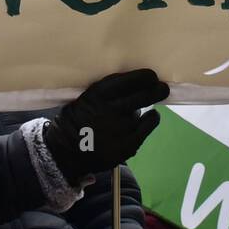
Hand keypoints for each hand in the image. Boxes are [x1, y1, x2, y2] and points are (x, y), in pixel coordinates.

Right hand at [44, 70, 169, 185]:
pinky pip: (148, 126)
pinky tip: (151, 116)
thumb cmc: (76, 121)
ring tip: (139, 110)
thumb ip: (105, 93)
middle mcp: (111, 109)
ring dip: (143, 108)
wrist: (65, 152)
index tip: (151, 76)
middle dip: (156, 89)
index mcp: (97, 95)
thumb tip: (134, 86)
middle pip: (143, 95)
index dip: (143, 77)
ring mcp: (120, 128)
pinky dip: (151, 119)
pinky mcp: (128, 144)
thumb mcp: (84, 99)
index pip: (128, 81)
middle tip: (162, 88)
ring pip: (142, 111)